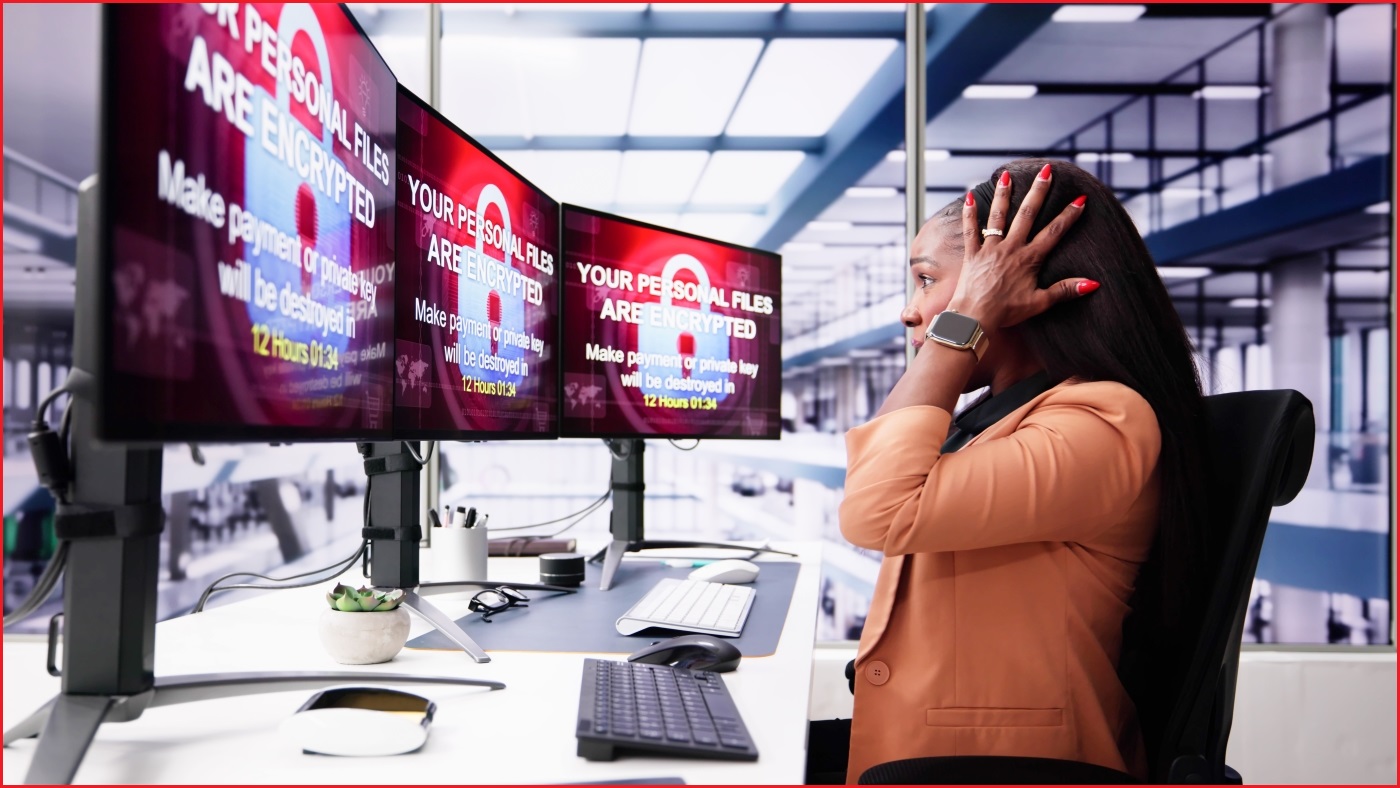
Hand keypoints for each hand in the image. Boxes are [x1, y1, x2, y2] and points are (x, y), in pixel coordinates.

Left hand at [948, 164, 1096, 329]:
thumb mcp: (1040, 303)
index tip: (1080, 198)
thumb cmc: (1007, 312)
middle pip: (1027, 214)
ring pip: (998, 216)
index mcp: (1029, 258)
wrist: (975, 318)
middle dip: (1038, 192)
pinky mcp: (972, 254)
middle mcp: (1010, 248)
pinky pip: (970, 230)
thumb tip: (1093, 283)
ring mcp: (990, 249)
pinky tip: (968, 196)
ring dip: (1003, 194)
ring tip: (1007, 175)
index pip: (1054, 232)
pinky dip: (969, 213)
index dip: (1069, 215)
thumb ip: (1065, 290)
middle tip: (1046, 171)